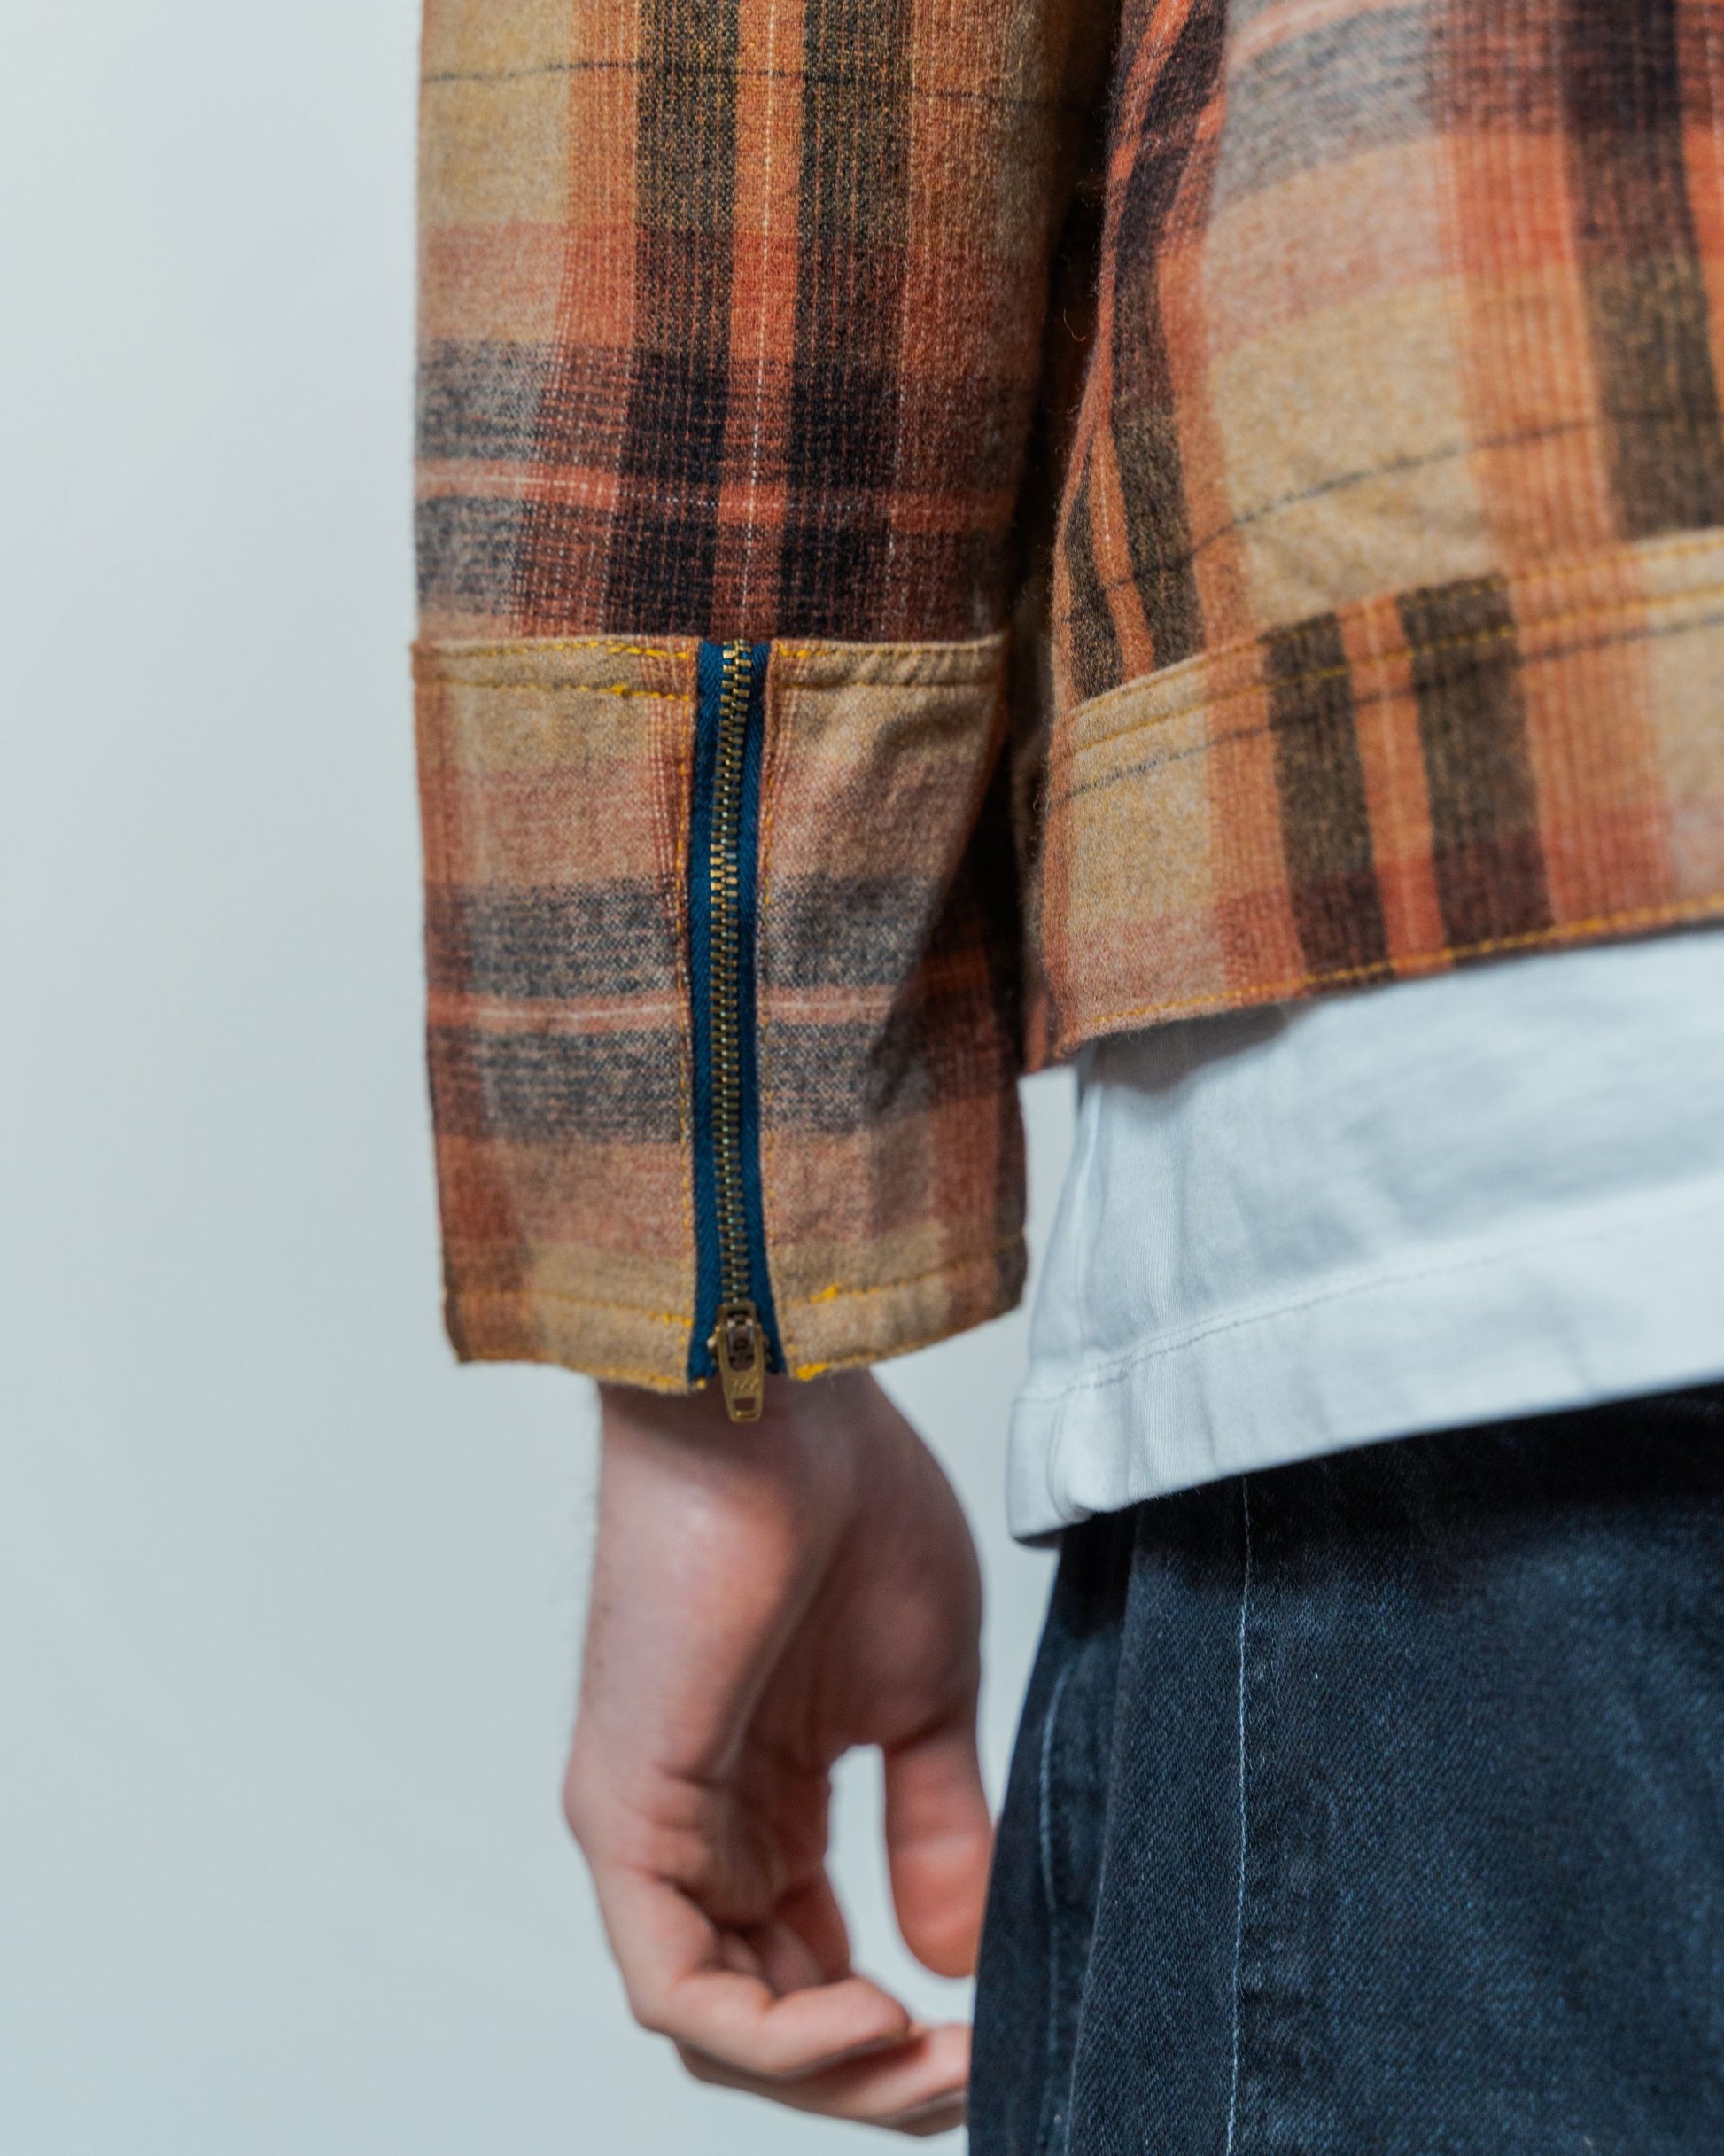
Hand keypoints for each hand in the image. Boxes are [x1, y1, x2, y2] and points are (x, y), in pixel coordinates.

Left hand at [564, 1369, 991, 2134]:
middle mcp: (700, 1829)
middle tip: (975, 2075)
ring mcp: (654, 1827)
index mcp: (766, 1802)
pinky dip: (770, 2040)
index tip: (995, 2038)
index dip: (899, 2038)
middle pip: (767, 2020)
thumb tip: (954, 1956)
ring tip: (933, 2064)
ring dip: (833, 2074)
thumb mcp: (923, 1695)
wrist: (781, 1400)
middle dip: (875, 2076)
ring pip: (719, 2025)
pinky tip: (870, 2021)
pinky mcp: (624, 1814)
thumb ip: (934, 1825)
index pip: (811, 1973)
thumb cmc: (848, 1504)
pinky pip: (673, 1985)